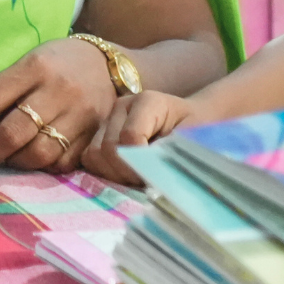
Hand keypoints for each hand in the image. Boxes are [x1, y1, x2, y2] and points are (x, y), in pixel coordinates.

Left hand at [0, 37, 115, 172]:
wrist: (111, 66)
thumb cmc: (58, 64)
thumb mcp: (27, 65)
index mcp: (33, 67)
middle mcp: (57, 90)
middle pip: (11, 133)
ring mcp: (80, 115)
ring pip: (36, 154)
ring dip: (13, 162)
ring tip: (7, 155)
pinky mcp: (96, 136)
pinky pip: (60, 164)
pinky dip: (42, 166)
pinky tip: (36, 156)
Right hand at [81, 91, 202, 185]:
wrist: (188, 121)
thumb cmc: (193, 129)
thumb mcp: (190, 139)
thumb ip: (168, 151)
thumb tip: (147, 172)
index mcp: (148, 101)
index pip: (131, 136)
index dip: (140, 163)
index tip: (156, 176)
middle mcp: (122, 106)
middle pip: (109, 148)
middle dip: (127, 172)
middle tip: (146, 181)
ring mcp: (107, 119)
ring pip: (95, 155)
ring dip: (115, 174)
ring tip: (137, 177)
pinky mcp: (98, 134)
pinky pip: (90, 159)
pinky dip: (105, 171)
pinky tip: (125, 174)